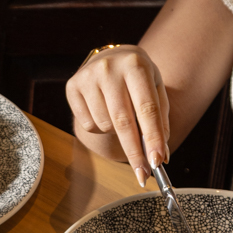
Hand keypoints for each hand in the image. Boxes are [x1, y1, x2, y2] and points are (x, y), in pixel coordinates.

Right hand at [66, 45, 169, 186]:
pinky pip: (88, 124)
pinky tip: (103, 111)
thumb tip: (160, 156)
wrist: (112, 58)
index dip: (152, 138)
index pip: (147, 109)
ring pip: (105, 125)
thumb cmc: (138, 79)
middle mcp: (109, 68)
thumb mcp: (155, 90)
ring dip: (116, 133)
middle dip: (134, 152)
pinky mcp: (72, 86)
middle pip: (123, 121)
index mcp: (136, 65)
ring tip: (120, 115)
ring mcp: (88, 77)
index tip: (157, 162)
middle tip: (142, 174)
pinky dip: (100, 127)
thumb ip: (160, 121)